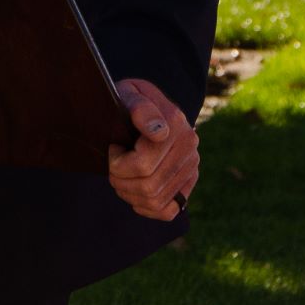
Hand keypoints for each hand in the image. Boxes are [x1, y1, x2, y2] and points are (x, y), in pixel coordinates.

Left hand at [107, 78, 198, 222]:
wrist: (145, 108)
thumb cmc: (129, 101)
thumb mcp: (129, 94)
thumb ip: (141, 108)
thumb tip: (159, 132)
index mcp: (175, 121)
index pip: (143, 164)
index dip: (118, 163)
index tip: (113, 147)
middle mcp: (189, 145)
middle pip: (148, 185)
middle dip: (120, 181)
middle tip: (112, 166)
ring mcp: (191, 165)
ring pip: (155, 200)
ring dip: (129, 194)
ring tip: (121, 177)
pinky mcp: (189, 182)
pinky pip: (168, 211)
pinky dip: (147, 208)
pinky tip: (136, 193)